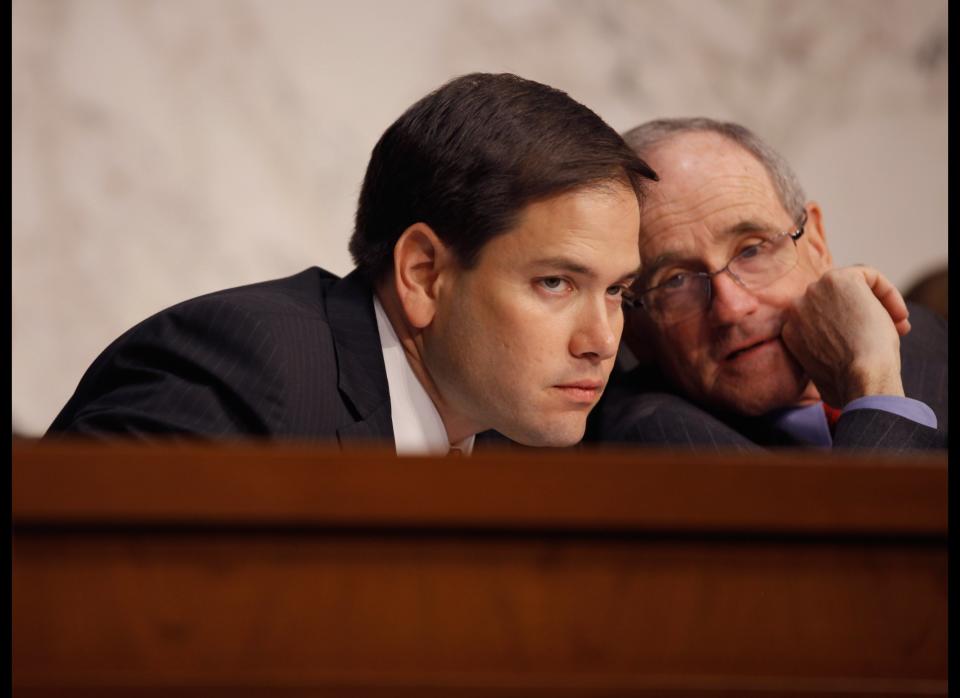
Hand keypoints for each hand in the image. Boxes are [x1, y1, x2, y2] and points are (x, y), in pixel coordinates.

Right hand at [780, 265, 906, 406]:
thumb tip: (836, 349)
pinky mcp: (839, 280)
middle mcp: (796, 306)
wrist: (860, 376)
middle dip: (864, 314)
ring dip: (877, 304)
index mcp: (790, 328)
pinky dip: (887, 292)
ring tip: (898, 326)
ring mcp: (815, 291)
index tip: (867, 344)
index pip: (820, 315)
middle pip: (834, 299)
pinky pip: (867, 275)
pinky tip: (899, 315)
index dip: (848, 327)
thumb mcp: (820, 368)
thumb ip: (820, 349)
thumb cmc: (847, 382)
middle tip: (890, 332)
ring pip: (852, 286)